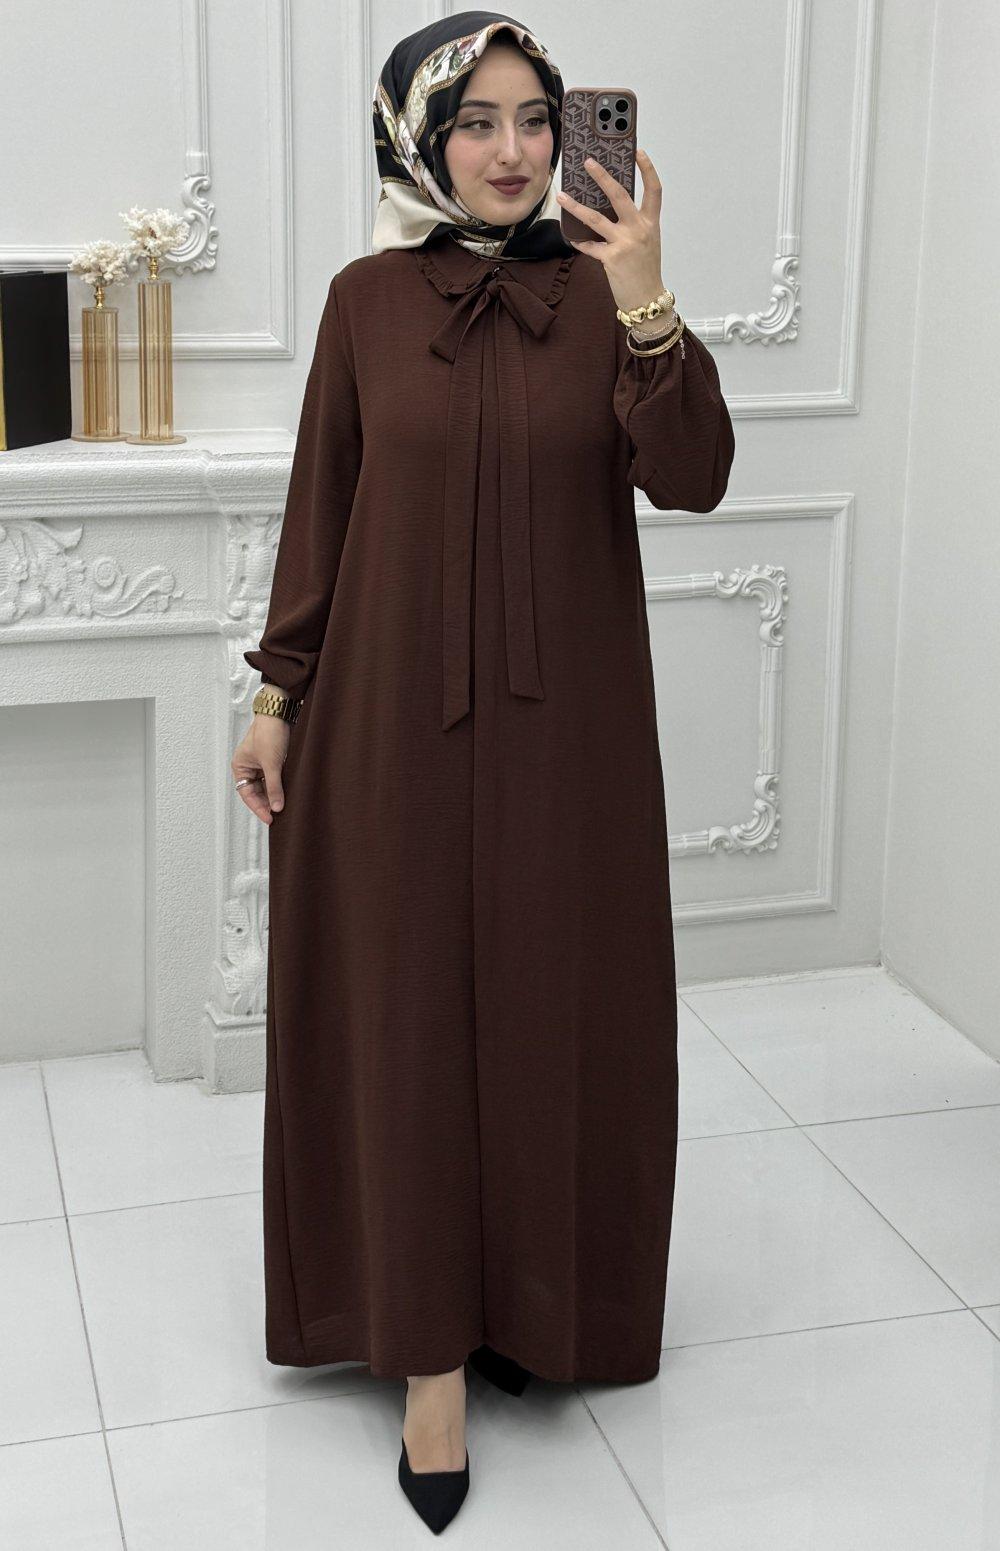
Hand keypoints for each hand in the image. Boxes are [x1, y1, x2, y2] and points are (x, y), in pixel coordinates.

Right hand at [231, 714, 290, 824]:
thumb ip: (274, 787)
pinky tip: (286, 793)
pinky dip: (279, 786)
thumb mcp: (272, 764)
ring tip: (283, 806)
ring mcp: (260, 763)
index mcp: (240, 766)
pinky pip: (273, 778)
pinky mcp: (272, 760)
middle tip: (278, 814)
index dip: (258, 807)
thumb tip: (277, 807)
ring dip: (273, 795)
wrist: (280, 713)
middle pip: (255, 791)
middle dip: (266, 802)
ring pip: (265, 786)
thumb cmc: (269, 732)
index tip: (270, 818)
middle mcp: (248, 766)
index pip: (247, 794)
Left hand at [556, 146, 665, 315]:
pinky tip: (571, 236)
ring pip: (595, 218)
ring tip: (562, 196)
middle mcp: (639, 230)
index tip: (638, 152)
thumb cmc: (646, 271)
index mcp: (650, 223)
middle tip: (589, 162)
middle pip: (619, 195)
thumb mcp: (646, 242)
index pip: (654, 190)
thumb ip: (634, 224)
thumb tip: (610, 207)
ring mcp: (624, 243)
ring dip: (576, 206)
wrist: (647, 300)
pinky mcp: (611, 258)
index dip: (647, 169)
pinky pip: (589, 246)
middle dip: (602, 176)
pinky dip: (579, 241)